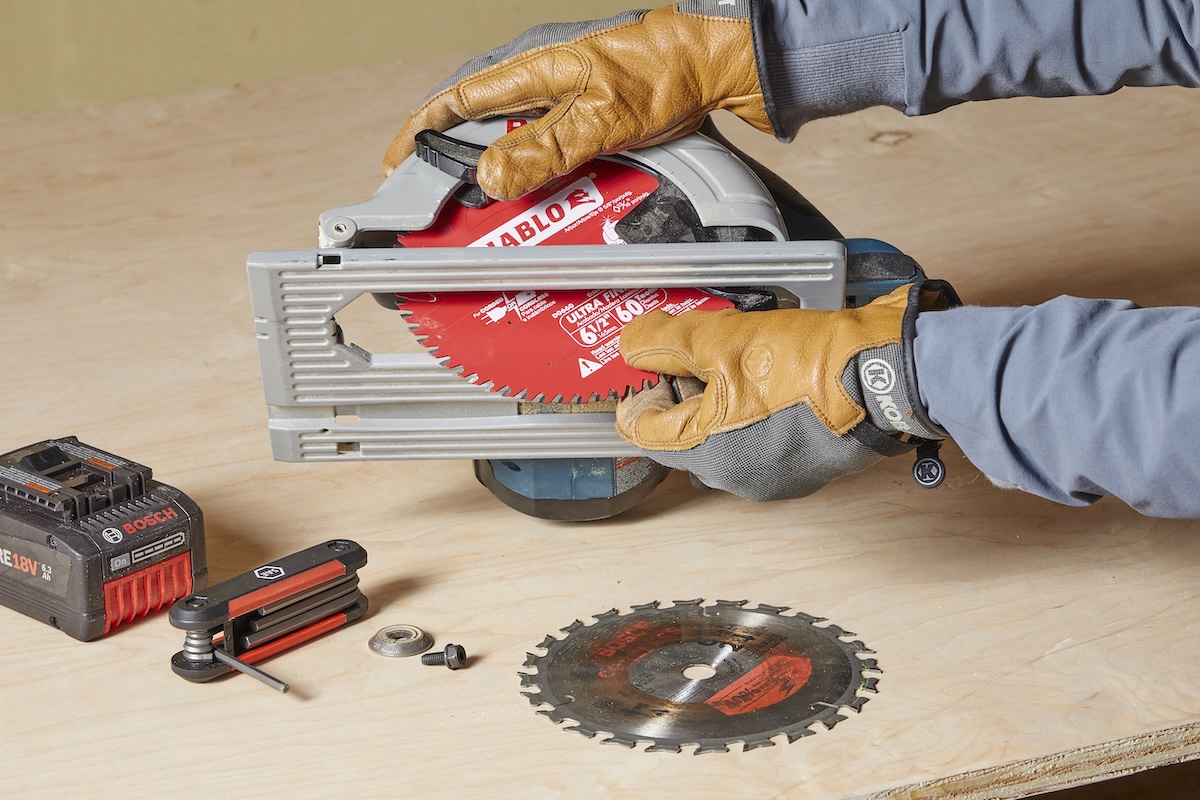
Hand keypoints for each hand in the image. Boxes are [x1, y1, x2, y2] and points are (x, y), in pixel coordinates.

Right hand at [382, 2, 773, 200]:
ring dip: (499, 169)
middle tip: (435, 194)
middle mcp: (542, 78)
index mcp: (531, 68)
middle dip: (454, 158)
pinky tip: (539, 193)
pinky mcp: (591, 109)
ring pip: (514, 135)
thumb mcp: (600, 117)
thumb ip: (545, 149)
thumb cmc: (664, 71)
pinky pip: (547, 143)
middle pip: (480, 121)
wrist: (716, 60)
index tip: (396, 160)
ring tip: (484, 204)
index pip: (457, 101)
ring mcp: (567, 93)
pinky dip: (535, 171)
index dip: (421, 131)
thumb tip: (490, 178)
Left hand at [615, 283, 958, 499]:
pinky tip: (766, 380)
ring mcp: (773, 478)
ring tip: (732, 361)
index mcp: (708, 454)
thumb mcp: (723, 339)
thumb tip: (632, 344)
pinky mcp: (802, 468)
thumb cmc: (811, 364)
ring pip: (720, 442)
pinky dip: (750, 417)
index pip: (643, 433)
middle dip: (680, 396)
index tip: (644, 368)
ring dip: (715, 405)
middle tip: (691, 355)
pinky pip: (757, 445)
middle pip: (682, 438)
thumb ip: (666, 342)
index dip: (638, 395)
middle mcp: (736, 478)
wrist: (885, 375)